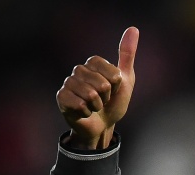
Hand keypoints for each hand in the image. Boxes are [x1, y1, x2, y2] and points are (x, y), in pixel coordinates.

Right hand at [56, 26, 138, 148]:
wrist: (104, 126)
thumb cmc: (114, 103)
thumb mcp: (126, 80)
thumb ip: (127, 54)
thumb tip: (133, 29)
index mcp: (93, 63)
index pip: (111, 72)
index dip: (116, 85)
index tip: (113, 90)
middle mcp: (78, 70)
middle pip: (101, 83)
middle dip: (107, 97)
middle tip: (103, 101)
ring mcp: (68, 84)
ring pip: (89, 94)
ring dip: (97, 106)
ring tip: (94, 107)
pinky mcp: (61, 98)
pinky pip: (78, 104)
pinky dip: (86, 112)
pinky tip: (84, 112)